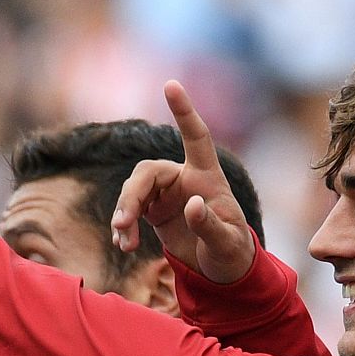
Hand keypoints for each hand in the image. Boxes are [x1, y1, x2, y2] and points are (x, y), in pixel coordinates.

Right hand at [112, 80, 254, 283]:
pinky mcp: (153, 210)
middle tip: (123, 225)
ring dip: (124, 215)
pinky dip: (123, 227)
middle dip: (131, 197)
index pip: (196, 137)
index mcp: (208, 176)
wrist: (221, 271)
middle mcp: (184, 178)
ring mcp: (166, 194)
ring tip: (125, 244)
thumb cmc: (231, 253)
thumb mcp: (226, 244)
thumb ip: (210, 225)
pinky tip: (123, 245)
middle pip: (147, 172)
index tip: (171, 84)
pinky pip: (129, 210)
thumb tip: (192, 204)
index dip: (184, 111)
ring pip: (132, 191)